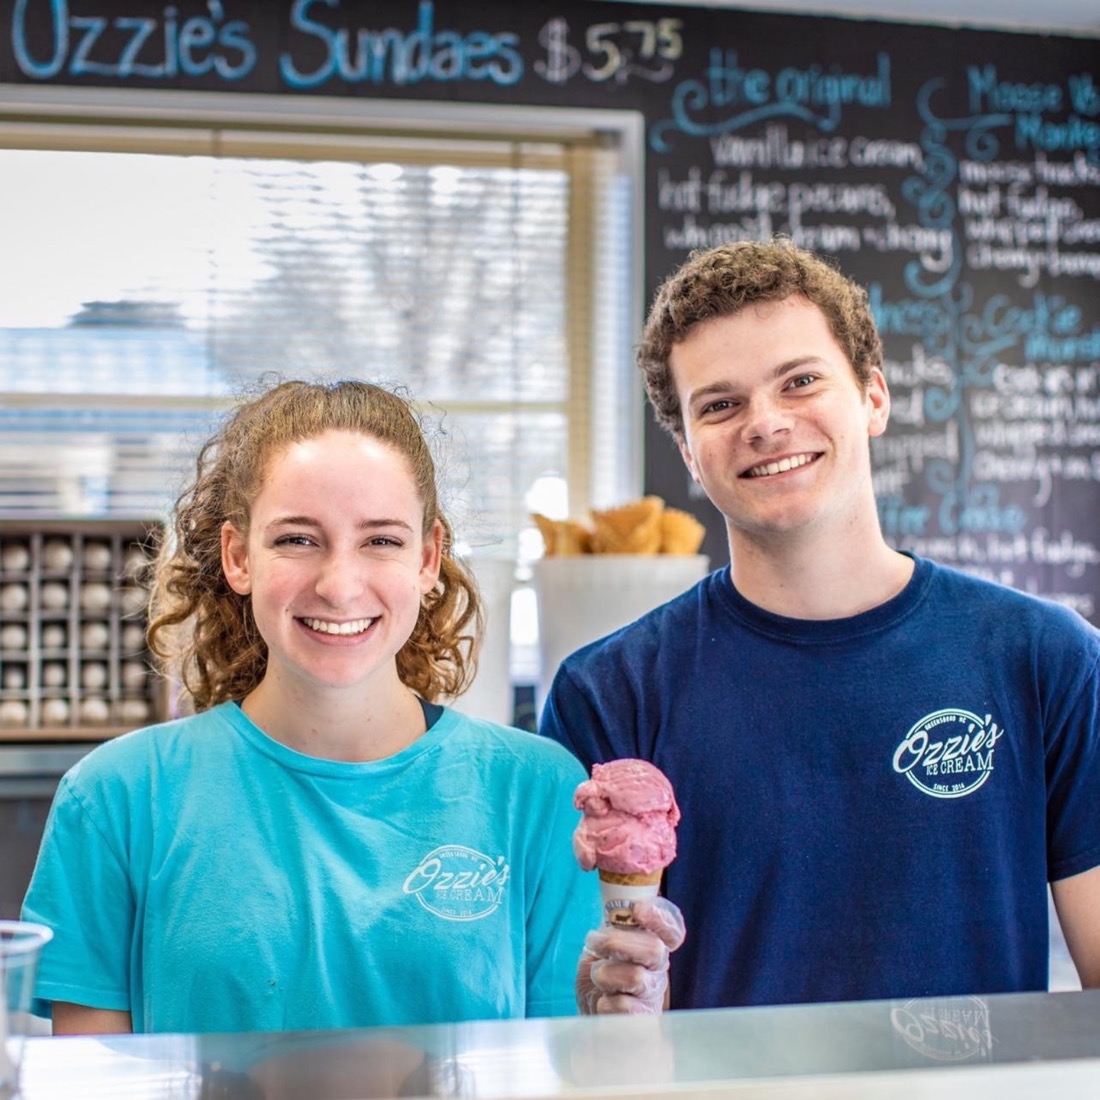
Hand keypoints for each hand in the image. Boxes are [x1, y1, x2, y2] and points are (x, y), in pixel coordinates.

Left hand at [576, 897, 685, 1014]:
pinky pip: (625, 1007)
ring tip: (597, 976)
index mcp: (652, 947)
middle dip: (618, 941)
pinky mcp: (642, 1021)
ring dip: (605, 973)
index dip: (661, 918)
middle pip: (654, 949)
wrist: (590, 1015)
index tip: (638, 909)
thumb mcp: (601, 946)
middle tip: (595, 941)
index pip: (672, 931)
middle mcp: (658, 970)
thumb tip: (614, 913)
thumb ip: (611, 929)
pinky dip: (606, 1002)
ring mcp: (652, 996)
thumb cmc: (600, 975)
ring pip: (636, 977)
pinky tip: (603, 1002)